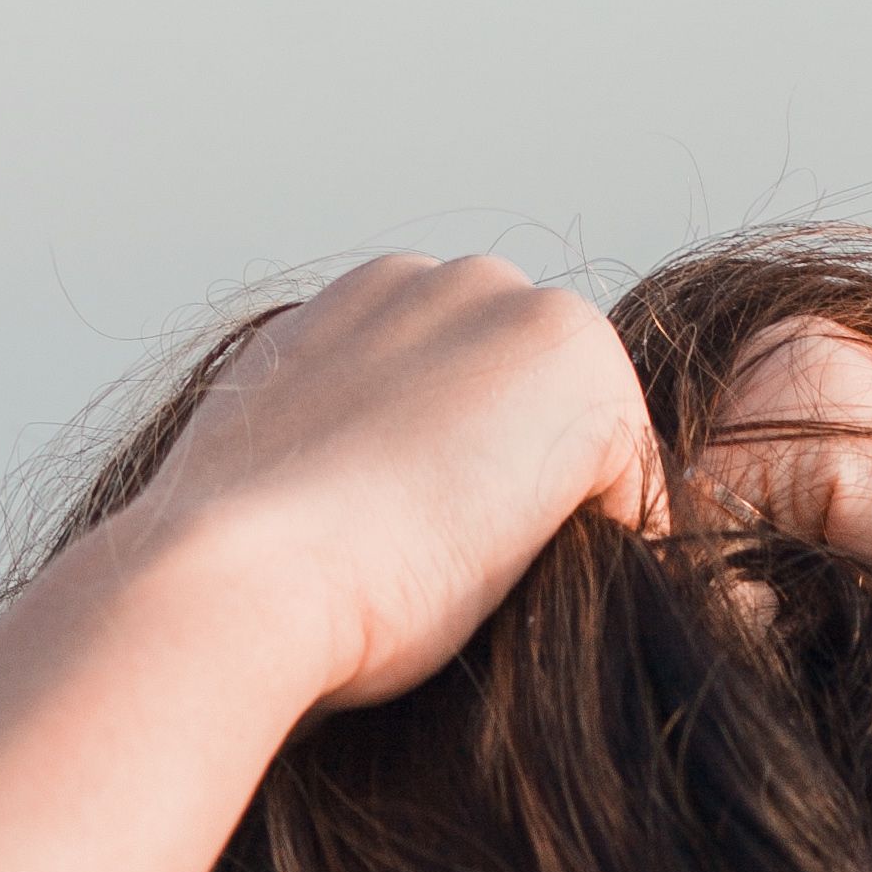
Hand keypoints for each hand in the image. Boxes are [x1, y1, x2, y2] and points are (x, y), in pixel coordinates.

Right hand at [131, 254, 666, 714]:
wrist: (238, 579)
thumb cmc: (248, 574)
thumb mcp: (287, 477)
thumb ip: (343, 452)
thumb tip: (375, 505)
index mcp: (366, 303)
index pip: (472, 400)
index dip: (465, 494)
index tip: (423, 566)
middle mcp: (446, 281)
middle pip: (536, 413)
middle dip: (521, 490)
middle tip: (458, 586)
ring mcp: (516, 310)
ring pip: (582, 442)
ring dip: (557, 514)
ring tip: (481, 589)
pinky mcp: (580, 365)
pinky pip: (634, 484)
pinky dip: (605, 545)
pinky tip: (521, 585)